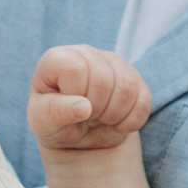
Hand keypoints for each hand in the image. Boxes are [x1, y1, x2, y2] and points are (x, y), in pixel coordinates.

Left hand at [29, 45, 152, 155]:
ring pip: (127, 88)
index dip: (76, 95)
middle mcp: (86, 53)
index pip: (76, 69)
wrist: (77, 134)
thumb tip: (83, 107)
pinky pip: (144, 100)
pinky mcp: (134, 77)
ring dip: (114, 115)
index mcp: (58, 59)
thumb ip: (54, 112)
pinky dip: (131, 121)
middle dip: (96, 109)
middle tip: (86, 118)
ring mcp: (112, 62)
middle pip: (104, 79)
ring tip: (100, 120)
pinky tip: (116, 123)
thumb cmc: (54, 123)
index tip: (70, 108)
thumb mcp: (44, 123)